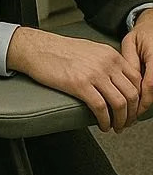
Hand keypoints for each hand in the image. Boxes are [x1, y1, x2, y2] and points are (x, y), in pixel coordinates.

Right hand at [7, 26, 141, 132]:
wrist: (34, 48)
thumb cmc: (57, 50)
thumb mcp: (88, 50)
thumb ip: (106, 63)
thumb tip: (118, 82)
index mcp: (109, 54)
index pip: (136, 80)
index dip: (138, 99)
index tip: (133, 109)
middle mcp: (105, 62)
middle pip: (132, 94)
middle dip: (132, 114)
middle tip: (126, 122)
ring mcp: (93, 73)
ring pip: (120, 104)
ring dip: (120, 121)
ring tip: (115, 127)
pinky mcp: (79, 84)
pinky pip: (101, 109)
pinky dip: (105, 121)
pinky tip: (102, 124)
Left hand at [120, 9, 152, 116]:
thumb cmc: (142, 35)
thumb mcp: (131, 44)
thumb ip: (129, 62)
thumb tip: (123, 82)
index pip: (150, 86)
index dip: (140, 100)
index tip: (129, 111)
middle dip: (141, 107)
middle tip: (128, 117)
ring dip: (145, 103)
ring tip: (132, 113)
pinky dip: (148, 96)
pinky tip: (139, 102)